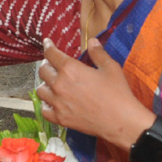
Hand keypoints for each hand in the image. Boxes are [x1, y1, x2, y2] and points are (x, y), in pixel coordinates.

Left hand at [35, 38, 152, 148]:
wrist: (121, 121)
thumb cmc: (117, 93)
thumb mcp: (110, 68)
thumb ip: (98, 53)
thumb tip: (92, 41)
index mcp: (70, 69)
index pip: (51, 54)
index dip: (48, 46)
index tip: (47, 43)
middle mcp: (59, 85)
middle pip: (43, 70)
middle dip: (47, 65)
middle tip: (53, 65)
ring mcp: (58, 103)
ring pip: (40, 90)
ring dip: (46, 84)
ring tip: (53, 84)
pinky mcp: (60, 118)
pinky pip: (44, 110)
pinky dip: (46, 105)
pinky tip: (52, 103)